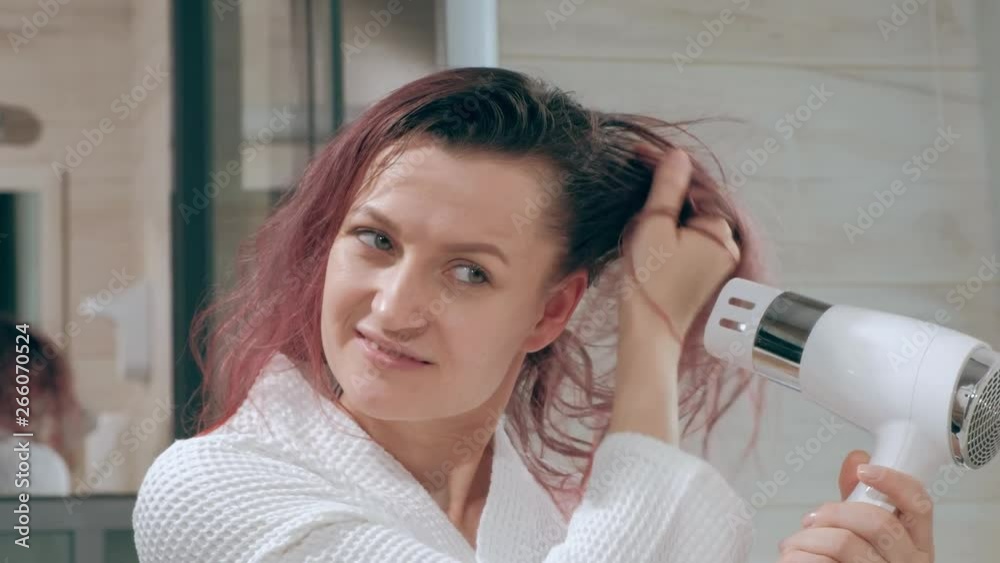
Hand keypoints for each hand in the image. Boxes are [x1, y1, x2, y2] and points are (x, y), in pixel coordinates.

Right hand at [620, 145, 740, 340]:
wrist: (649, 330)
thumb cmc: (650, 280)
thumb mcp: (655, 226)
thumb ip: (668, 189)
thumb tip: (679, 155)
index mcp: (720, 231)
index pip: (696, 188)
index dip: (669, 173)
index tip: (640, 158)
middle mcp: (728, 246)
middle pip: (696, 206)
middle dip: (669, 196)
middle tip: (636, 194)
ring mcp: (719, 262)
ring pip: (693, 225)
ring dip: (670, 216)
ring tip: (641, 219)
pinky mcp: (706, 275)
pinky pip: (692, 243)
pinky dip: (674, 235)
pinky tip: (652, 239)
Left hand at [777, 450, 934, 562]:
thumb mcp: (867, 537)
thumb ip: (860, 502)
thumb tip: (857, 460)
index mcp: (916, 546)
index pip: (920, 506)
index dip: (894, 482)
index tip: (864, 470)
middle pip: (875, 522)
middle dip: (833, 513)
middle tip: (811, 519)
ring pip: (844, 544)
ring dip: (807, 539)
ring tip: (795, 545)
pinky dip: (798, 557)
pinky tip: (793, 559)